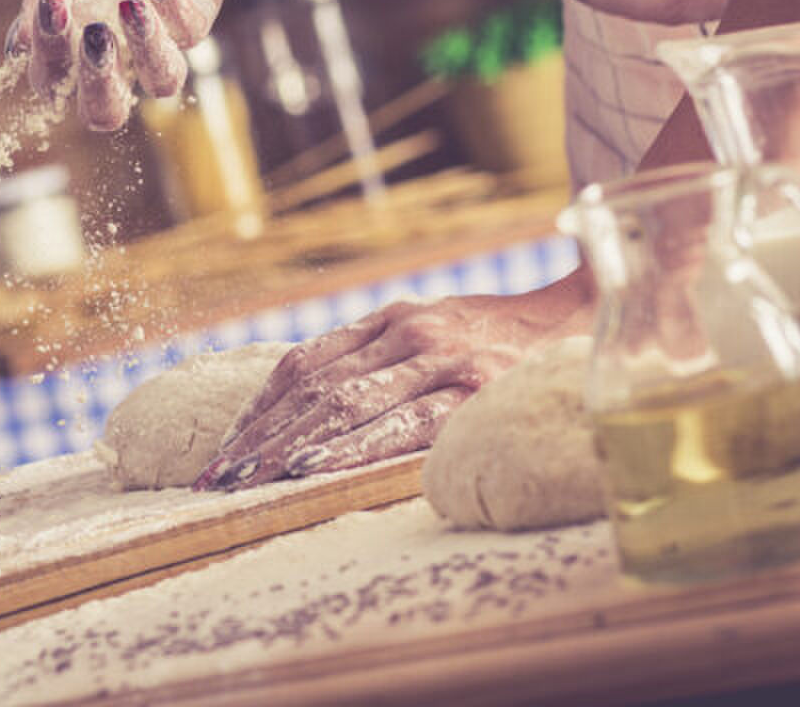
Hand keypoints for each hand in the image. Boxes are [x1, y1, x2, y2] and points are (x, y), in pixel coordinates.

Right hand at [6, 0, 243, 130]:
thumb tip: (18, 43)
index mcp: (68, 37)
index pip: (50, 76)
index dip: (47, 57)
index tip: (49, 8)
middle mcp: (114, 50)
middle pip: (104, 112)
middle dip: (98, 87)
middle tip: (94, 36)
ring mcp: (158, 39)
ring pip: (160, 84)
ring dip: (146, 51)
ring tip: (131, 4)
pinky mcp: (195, 18)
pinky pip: (189, 30)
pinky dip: (172, 3)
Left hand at [193, 273, 593, 490]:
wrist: (582, 318)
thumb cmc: (499, 336)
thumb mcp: (430, 329)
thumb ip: (376, 355)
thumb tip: (308, 399)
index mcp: (388, 318)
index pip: (301, 365)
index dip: (256, 409)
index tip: (223, 450)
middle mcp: (407, 334)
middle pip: (311, 388)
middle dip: (258, 437)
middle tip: (217, 479)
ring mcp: (439, 362)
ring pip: (343, 404)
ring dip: (287, 446)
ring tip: (247, 481)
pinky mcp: (472, 395)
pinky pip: (399, 425)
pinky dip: (350, 447)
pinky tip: (313, 468)